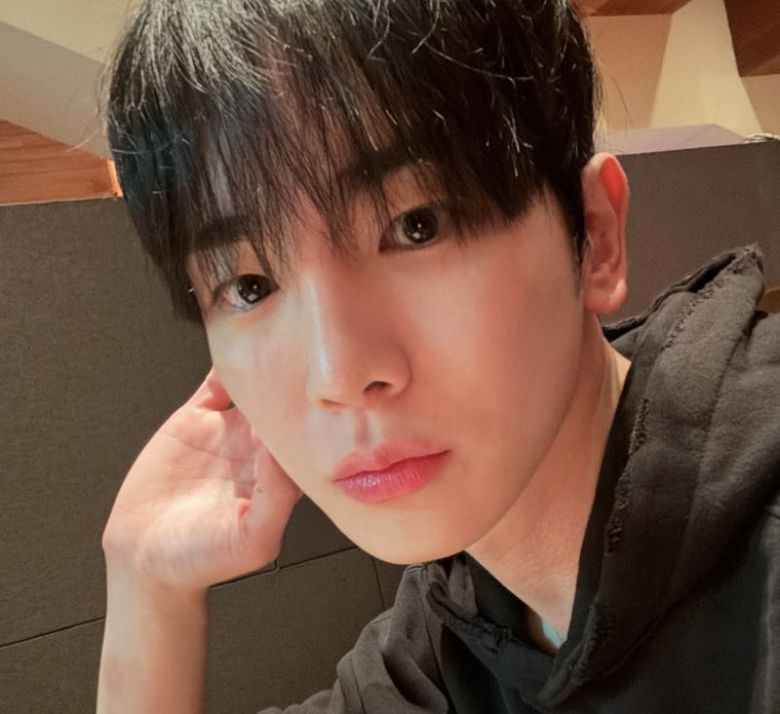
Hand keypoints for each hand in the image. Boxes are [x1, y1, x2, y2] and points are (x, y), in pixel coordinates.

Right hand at [101, 366, 302, 592]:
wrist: (145, 557)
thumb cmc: (203, 560)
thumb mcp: (253, 540)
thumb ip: (276, 498)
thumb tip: (284, 452)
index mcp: (280, 475)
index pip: (306, 435)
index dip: (316, 415)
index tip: (322, 394)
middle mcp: (258, 451)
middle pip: (285, 406)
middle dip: (297, 383)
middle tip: (305, 352)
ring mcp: (228, 433)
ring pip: (254, 390)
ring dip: (264, 367)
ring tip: (275, 338)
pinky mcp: (196, 420)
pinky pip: (215, 385)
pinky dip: (224, 365)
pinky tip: (233, 346)